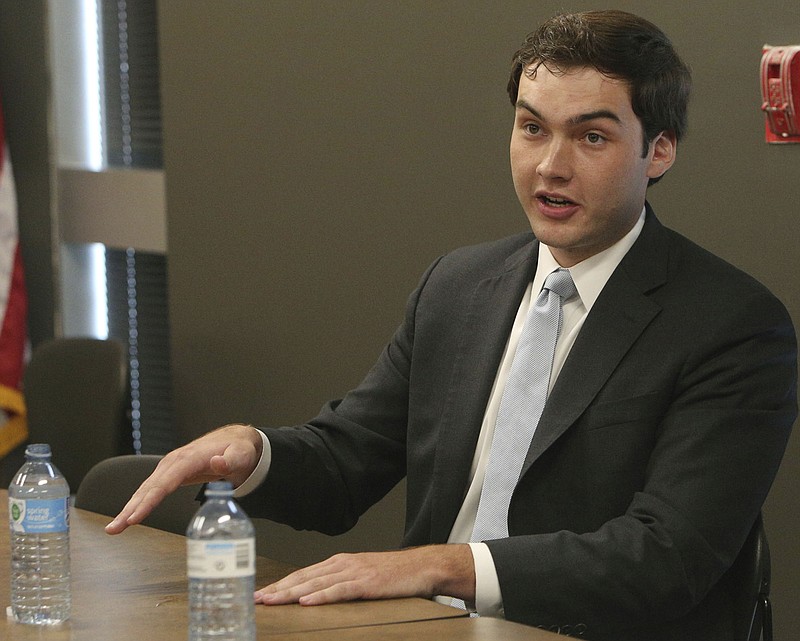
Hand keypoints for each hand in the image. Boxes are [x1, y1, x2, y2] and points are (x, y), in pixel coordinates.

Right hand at [105, 423, 262, 533]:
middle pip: (149, 487)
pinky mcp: (170, 473)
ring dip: (129, 508)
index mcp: (190, 458)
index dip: (150, 501)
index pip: (166, 482)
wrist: (237, 440)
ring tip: (114, 527)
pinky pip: (151, 489)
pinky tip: (129, 516)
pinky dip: (138, 503)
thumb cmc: (239, 449)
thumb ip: (231, 460)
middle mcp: (175, 461)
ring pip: (146, 489)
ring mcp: (171, 467)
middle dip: (130, 508)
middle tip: (115, 528)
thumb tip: (218, 462)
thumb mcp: (241, 454)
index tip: (135, 517)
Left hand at [255, 544, 474, 605]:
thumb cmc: (394, 574)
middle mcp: (342, 564)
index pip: (303, 574)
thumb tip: (317, 595)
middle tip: (257, 598)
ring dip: (291, 593)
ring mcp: (353, 572)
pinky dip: (320, 595)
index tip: (262, 593)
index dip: (280, 584)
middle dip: (278, 588)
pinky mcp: (366, 582)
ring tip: (272, 601)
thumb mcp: (362, 575)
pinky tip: (306, 601)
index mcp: (339, 562)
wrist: (422, 566)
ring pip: (315, 583)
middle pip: (303, 577)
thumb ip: (340, 582)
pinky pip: (338, 590)